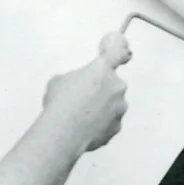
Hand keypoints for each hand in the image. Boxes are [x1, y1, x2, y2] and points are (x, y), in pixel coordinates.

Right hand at [44, 32, 131, 153]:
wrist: (64, 134)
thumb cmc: (60, 104)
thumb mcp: (60, 81)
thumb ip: (76, 78)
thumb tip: (77, 85)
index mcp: (102, 68)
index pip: (118, 52)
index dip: (120, 51)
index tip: (123, 54)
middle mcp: (116, 85)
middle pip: (112, 84)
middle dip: (102, 90)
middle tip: (84, 100)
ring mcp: (119, 107)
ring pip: (113, 105)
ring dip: (102, 109)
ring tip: (82, 117)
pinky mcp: (117, 127)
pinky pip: (111, 123)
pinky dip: (101, 125)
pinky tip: (85, 129)